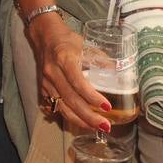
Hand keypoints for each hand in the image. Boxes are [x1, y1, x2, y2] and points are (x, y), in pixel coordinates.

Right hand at [26, 14, 111, 133]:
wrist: (44, 35)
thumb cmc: (67, 39)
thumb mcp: (86, 45)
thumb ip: (101, 60)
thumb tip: (119, 74)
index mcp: (64, 58)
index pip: (77, 81)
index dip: (92, 96)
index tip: (107, 107)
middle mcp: (52, 71)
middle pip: (70, 99)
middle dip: (88, 116)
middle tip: (105, 125)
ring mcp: (46, 81)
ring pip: (61, 106)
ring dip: (79, 120)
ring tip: (96, 127)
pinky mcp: (43, 88)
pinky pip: (55, 106)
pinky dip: (69, 116)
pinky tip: (81, 121)